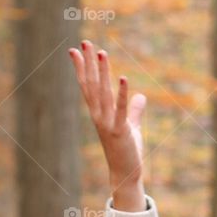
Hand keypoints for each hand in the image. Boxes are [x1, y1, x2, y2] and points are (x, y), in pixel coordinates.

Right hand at [68, 40, 146, 187]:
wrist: (126, 174)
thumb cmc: (127, 151)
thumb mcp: (132, 127)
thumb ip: (135, 111)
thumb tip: (141, 96)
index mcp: (99, 113)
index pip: (87, 86)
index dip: (81, 68)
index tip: (75, 50)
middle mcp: (99, 116)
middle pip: (91, 85)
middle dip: (88, 63)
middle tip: (85, 42)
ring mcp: (108, 123)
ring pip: (103, 93)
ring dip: (103, 73)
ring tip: (102, 53)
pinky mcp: (120, 131)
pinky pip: (121, 110)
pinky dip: (123, 94)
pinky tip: (124, 78)